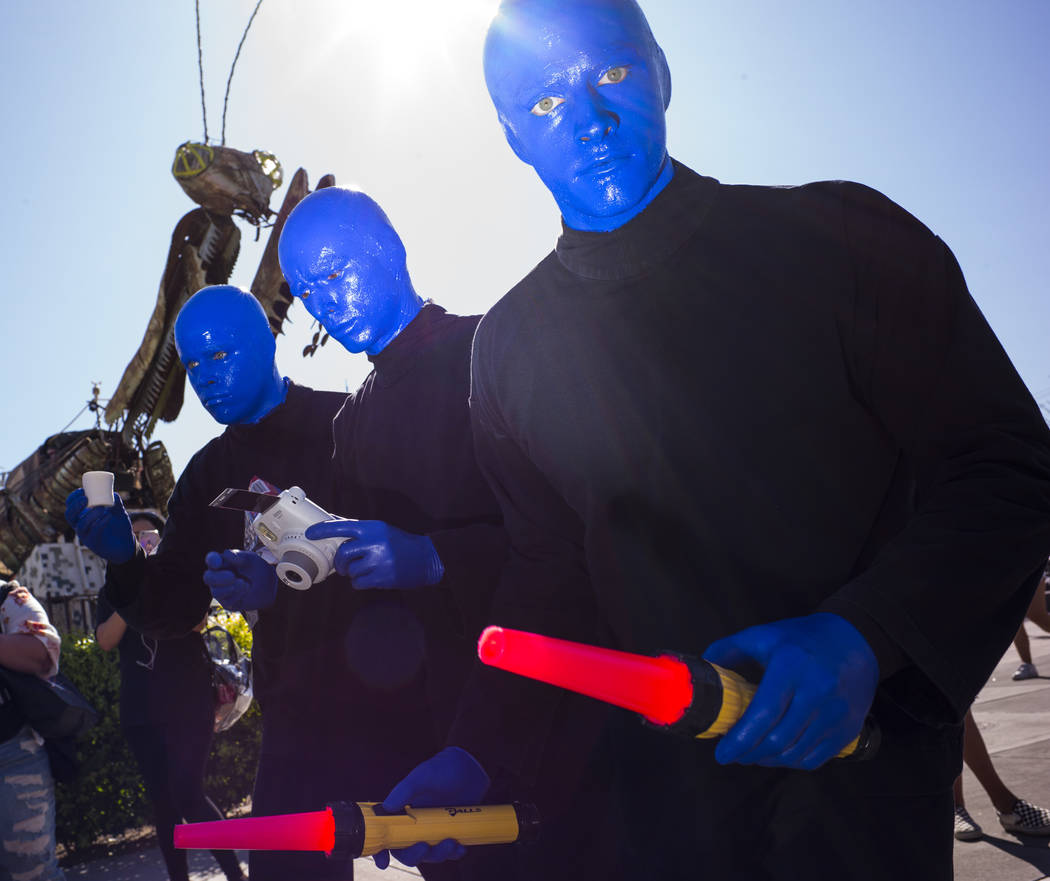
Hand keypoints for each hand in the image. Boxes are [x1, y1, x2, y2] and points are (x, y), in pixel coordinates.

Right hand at [65, 488, 135, 563]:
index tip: (82, 490)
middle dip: (75, 506)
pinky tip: (108, 516)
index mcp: (83, 516)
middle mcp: (81, 526)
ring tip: (101, 508)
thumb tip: (112, 493)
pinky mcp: (94, 544)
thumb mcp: (118, 511)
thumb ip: (116, 502)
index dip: (73, 498)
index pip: (70, 506)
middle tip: (86, 498)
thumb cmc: (118, 526)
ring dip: (89, 515)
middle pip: (69, 516)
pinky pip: (93, 533)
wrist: (126, 543)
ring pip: (80, 525)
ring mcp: (86, 535)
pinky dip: (100, 523)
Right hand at [203, 550, 277, 610]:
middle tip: (233, 576)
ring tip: (246, 583)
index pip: (211, 560)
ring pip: (216, 592)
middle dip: (219, 578)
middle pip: (208, 578)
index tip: (217, 562)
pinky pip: (227, 601)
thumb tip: (226, 554)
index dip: (212, 561)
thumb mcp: (251, 559)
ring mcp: (221, 590)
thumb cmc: (257, 568)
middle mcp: (218, 577)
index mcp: (222, 562)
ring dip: (231, 587)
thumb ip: (239, 556)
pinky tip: (246, 590)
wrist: (269, 585)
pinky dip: (238, 595)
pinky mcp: (227, 602)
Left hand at [304, 519, 443, 588]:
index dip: (323, 529)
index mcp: (373, 528)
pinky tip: (371, 577)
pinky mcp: (382, 578)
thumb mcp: (381, 530)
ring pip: (350, 570)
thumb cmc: (401, 543)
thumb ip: (358, 529)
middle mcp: (375, 543)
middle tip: (343, 565)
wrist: (426, 558)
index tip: (310, 533)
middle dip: (340, 562)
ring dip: (353, 572)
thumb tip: (334, 522)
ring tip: (366, 569)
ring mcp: (379, 561)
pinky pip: (358, 583)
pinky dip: (360, 582)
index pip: (342, 526)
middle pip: (343, 553)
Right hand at [372, 747, 489, 869]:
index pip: (388, 836)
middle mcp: (417, 825)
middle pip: (408, 851)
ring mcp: (435, 830)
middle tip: (424, 847)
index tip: (383, 862)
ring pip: (430, 854)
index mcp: (404, 813)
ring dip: (438, 854)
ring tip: (450, 843)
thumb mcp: (422, 776)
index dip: (382, 851)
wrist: (471, 768)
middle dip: (415, 855)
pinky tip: (460, 847)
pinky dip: (455, 853)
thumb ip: (404, 790)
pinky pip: (451, 851)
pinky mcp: (452, 832)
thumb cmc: (443, 769)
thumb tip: (387, 807)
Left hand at [702, 612, 877, 769]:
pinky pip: (816, 758)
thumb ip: (728, 650)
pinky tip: (778, 754)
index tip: (721, 753)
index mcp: (791, 666)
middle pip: (778, 739)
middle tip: (734, 753)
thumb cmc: (802, 638)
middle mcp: (817, 692)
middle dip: (749, 753)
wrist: (856, 639)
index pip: (763, 714)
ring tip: (752, 754)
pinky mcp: (849, 728)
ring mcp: (836, 713)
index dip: (740, 740)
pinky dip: (792, 762)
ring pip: (795, 753)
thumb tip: (702, 670)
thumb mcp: (763, 635)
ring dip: (768, 760)